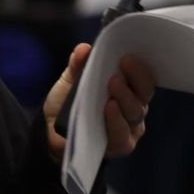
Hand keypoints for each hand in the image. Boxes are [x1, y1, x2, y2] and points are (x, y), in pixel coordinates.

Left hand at [43, 44, 154, 161]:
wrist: (51, 132)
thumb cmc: (68, 104)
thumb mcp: (70, 81)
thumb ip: (77, 65)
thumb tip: (84, 48)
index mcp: (128, 91)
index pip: (142, 79)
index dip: (139, 68)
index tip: (128, 56)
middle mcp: (134, 109)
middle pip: (142, 95)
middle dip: (134, 79)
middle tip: (122, 66)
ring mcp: (129, 129)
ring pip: (134, 113)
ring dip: (125, 98)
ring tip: (113, 85)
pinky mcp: (120, 145)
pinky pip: (121, 134)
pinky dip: (116, 120)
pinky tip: (109, 108)